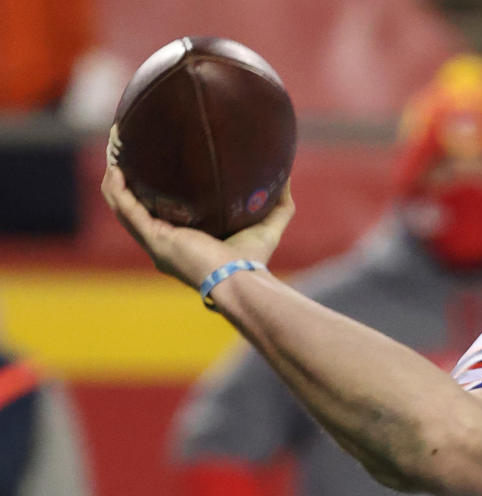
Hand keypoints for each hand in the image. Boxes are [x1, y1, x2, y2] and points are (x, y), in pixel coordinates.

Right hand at [99, 148, 293, 288]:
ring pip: (123, 206)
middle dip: (126, 178)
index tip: (152, 164)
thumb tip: (287, 175)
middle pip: (135, 206)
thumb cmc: (253, 261)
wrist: (240, 280)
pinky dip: (117, 189)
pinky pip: (126, 210)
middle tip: (125, 148)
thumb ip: (279, 203)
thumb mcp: (267, 226)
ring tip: (114, 149)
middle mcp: (163, 243)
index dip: (152, 191)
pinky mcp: (153, 240)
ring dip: (114, 178)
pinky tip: (115, 168)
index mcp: (183, 241)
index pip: (160, 213)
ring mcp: (155, 243)